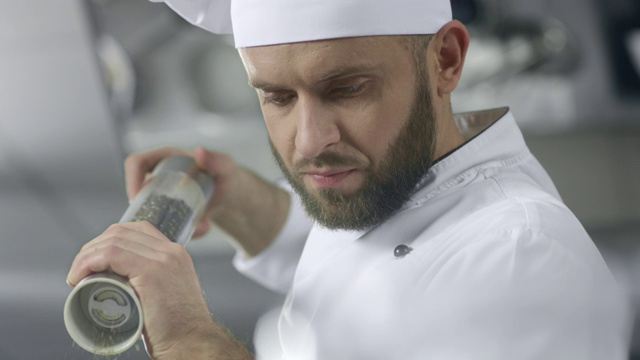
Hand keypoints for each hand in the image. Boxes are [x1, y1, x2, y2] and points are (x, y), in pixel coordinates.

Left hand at [66, 221, 251, 358]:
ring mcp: (163, 259)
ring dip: (86, 256)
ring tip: (77, 275)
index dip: (109, 240)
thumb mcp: (167, 294)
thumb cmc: (176, 329)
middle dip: (93, 247)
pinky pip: (112, 254)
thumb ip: (152, 282)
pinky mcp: (152, 272)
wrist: (192, 343)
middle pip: (122, 231)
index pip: (137, 230)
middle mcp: (171, 251)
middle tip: (80, 270)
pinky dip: (89, 262)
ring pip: (114, 241)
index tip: (94, 261)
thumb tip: (123, 283)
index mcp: (176, 254)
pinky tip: (80, 276)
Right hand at [124, 146, 238, 237]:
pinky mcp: (164, 213)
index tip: (137, 198)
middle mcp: (156, 176)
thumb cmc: (226, 175)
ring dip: (151, 224)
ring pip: (142, 211)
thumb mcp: (224, 166)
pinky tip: (188, 235)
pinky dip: (166, 233)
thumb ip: (215, 159)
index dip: (131, 179)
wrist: (230, 196)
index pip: (136, 163)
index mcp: (164, 158)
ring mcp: (159, 195)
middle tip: (152, 223)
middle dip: (138, 209)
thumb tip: (199, 151)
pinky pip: (155, 224)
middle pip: (134, 191)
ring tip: (173, 231)